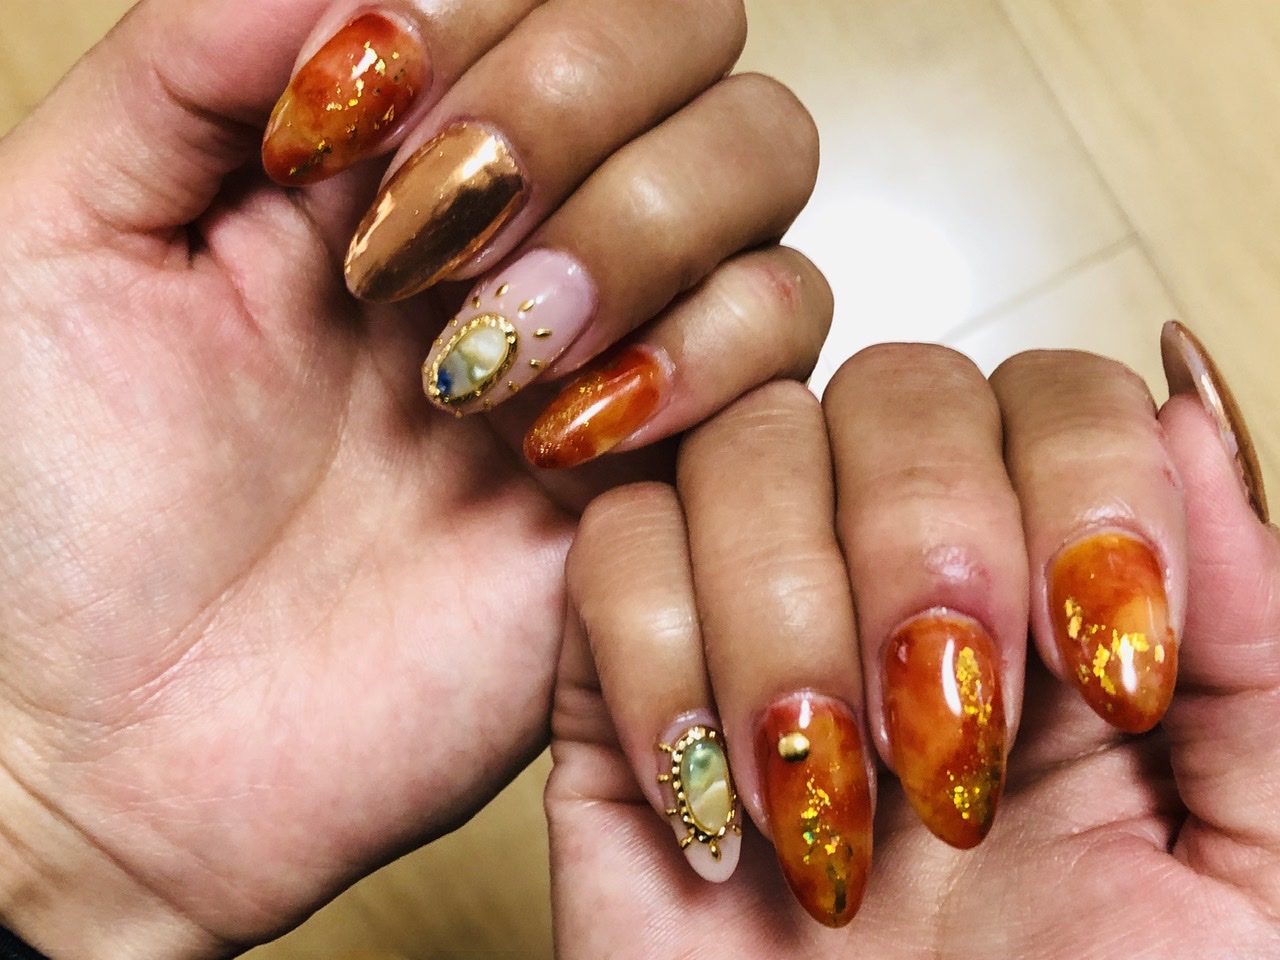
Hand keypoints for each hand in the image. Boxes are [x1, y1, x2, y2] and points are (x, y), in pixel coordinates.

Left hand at [0, 0, 829, 954]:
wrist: (122, 746)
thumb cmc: (57, 512)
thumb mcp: (63, 238)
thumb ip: (199, 57)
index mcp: (388, 147)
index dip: (492, 20)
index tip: (360, 129)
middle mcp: (523, 228)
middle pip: (698, 46)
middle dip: (582, 107)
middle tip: (436, 238)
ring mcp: (608, 345)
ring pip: (767, 171)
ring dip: (642, 234)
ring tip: (489, 361)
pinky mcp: (665, 476)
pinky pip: (790, 350)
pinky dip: (704, 363)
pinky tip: (563, 444)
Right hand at [548, 324, 1279, 955]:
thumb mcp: (1249, 879)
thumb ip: (1260, 648)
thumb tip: (1191, 398)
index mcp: (1058, 610)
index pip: (1056, 393)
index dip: (1083, 473)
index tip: (1104, 657)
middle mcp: (903, 586)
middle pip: (891, 385)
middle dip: (925, 542)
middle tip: (955, 740)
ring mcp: (756, 622)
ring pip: (742, 448)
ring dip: (789, 616)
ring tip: (834, 801)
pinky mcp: (625, 689)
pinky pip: (609, 554)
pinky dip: (660, 660)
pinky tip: (722, 805)